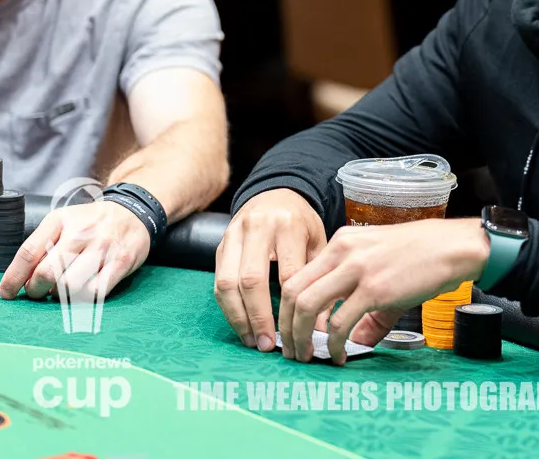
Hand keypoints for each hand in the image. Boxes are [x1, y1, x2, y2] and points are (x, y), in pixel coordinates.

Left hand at [0, 200, 149, 300]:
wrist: (134, 213)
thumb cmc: (92, 222)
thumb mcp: (64, 221)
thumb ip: (43, 245)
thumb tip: (23, 279)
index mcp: (61, 220)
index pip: (29, 253)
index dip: (13, 278)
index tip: (7, 293)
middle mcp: (82, 232)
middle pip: (47, 273)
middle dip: (36, 290)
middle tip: (39, 292)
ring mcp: (104, 248)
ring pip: (69, 286)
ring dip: (60, 295)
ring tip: (62, 290)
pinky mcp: (121, 262)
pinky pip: (95, 292)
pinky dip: (84, 298)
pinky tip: (83, 291)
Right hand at [214, 189, 325, 352]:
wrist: (276, 193)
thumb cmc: (302, 223)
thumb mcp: (319, 241)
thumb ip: (319, 278)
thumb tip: (321, 326)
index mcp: (289, 226)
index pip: (287, 274)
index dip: (289, 308)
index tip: (296, 333)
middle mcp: (258, 228)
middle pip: (251, 281)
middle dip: (258, 317)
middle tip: (266, 344)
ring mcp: (234, 235)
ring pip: (227, 283)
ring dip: (238, 317)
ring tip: (251, 340)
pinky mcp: (219, 244)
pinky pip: (217, 281)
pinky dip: (227, 307)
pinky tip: (241, 324)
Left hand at [278, 217, 489, 364]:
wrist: (453, 247)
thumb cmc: (423, 255)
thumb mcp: (383, 268)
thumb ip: (366, 304)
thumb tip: (358, 341)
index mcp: (341, 243)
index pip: (297, 276)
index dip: (286, 309)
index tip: (291, 331)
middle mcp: (342, 251)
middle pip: (291, 291)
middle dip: (286, 327)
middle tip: (291, 351)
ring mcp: (356, 269)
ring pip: (306, 306)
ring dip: (300, 337)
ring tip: (308, 356)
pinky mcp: (374, 289)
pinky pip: (338, 323)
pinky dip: (333, 344)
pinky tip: (340, 355)